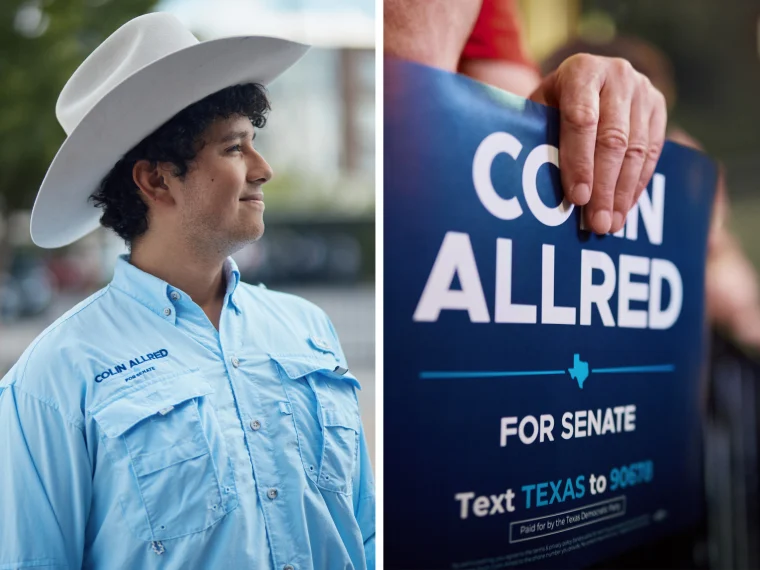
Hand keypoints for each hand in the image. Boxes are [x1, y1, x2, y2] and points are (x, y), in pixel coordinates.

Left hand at [530, 54, 666, 233]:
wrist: (585, 78)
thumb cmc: (551, 102)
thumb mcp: (538, 110)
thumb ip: (539, 136)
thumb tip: (538, 186)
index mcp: (581, 71)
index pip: (582, 120)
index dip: (580, 162)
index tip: (577, 198)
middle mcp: (617, 74)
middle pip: (613, 139)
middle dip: (603, 187)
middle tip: (596, 223)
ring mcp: (642, 89)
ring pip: (636, 149)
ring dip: (622, 193)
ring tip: (610, 224)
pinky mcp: (659, 106)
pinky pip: (652, 152)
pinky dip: (637, 184)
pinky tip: (624, 208)